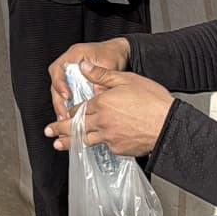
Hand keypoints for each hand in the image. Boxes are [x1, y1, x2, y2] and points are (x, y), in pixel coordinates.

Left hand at [45, 61, 175, 157]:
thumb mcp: (126, 79)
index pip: (79, 108)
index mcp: (102, 103)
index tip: (62, 113)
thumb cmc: (152, 100)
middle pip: (76, 126)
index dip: (69, 110)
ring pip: (85, 140)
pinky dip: (96, 145)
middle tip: (48, 132)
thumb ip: (102, 74)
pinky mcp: (119, 149)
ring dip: (70, 142)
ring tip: (59, 145)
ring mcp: (109, 138)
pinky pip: (103, 147)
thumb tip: (84, 66)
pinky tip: (92, 146)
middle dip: (59, 129)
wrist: (169, 124)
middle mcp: (102, 122)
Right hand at [48, 37, 132, 118]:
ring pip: (59, 92)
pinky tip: (70, 119)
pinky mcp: (74, 83)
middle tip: (63, 116)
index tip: (67, 96)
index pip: (58, 69)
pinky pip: (66, 95)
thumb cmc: (112, 54)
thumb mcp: (109, 63)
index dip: (60, 83)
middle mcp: (68, 64)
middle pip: (56, 83)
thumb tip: (97, 95)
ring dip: (61, 106)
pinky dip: (67, 107)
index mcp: (74, 55)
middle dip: (58, 101)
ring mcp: (70, 74)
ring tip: (64, 122)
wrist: (118, 52)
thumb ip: (102, 78)